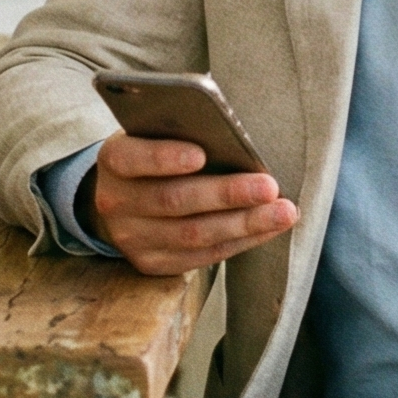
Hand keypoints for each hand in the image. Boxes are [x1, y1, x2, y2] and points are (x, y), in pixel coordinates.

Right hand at [82, 134, 297, 276]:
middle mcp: (117, 203)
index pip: (132, 159)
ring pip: (193, 235)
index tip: (202, 154)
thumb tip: (232, 136)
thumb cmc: (153, 156)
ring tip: (283, 212)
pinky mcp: (153, 264)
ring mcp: (133, 239)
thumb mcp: (153, 136)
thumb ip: (180, 133)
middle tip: (268, 186)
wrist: (123, 200)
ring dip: (245, 224)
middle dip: (226, 194)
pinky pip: (203, 256)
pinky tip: (269, 227)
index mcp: (114, 161)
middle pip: (173, 201)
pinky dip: (241, 241)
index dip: (164, 157)